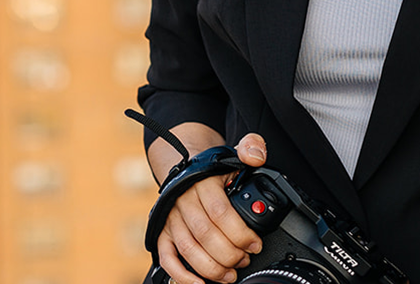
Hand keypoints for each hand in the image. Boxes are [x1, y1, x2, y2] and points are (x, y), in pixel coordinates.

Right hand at [156, 133, 268, 283]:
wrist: (183, 167)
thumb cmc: (212, 170)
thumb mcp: (233, 155)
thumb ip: (251, 148)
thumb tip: (256, 155)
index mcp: (202, 183)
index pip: (220, 212)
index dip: (240, 233)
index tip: (255, 244)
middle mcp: (183, 201)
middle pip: (205, 234)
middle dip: (229, 254)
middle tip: (245, 260)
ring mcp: (171, 219)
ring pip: (188, 249)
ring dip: (211, 268)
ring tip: (230, 275)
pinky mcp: (163, 233)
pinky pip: (167, 258)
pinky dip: (181, 275)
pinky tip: (199, 283)